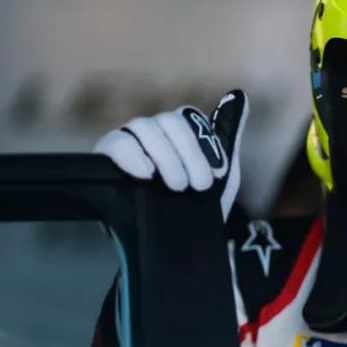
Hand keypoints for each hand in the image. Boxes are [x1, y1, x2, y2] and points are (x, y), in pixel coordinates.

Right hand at [93, 90, 248, 220]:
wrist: (178, 250)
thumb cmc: (200, 209)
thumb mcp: (222, 176)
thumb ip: (228, 137)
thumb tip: (240, 96)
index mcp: (178, 133)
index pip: (188, 117)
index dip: (203, 145)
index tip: (213, 177)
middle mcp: (153, 133)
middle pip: (167, 121)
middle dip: (187, 154)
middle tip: (196, 187)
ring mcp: (130, 144)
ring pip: (143, 127)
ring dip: (165, 156)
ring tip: (176, 187)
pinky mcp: (106, 161)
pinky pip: (115, 143)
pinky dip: (131, 155)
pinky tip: (145, 174)